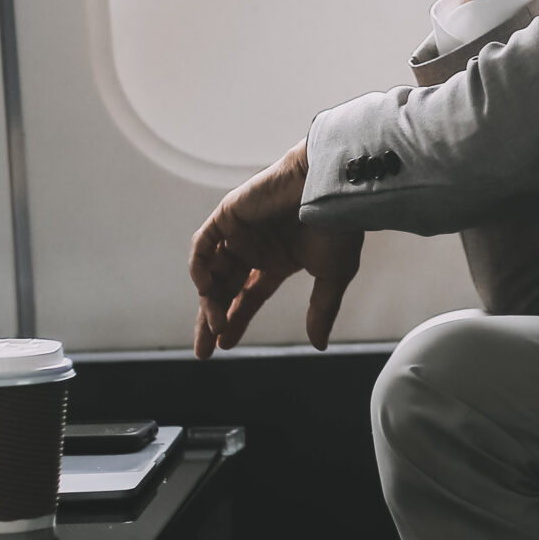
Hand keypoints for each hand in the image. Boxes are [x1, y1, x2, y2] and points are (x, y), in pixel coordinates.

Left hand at [189, 141, 363, 355]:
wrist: (334, 189)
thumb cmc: (338, 227)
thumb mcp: (331, 276)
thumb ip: (321, 311)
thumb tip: (318, 345)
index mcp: (276, 261)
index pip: (247, 297)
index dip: (234, 321)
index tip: (223, 347)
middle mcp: (254, 247)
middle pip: (224, 289)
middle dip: (212, 319)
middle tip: (204, 350)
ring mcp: (239, 231)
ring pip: (211, 271)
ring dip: (209, 300)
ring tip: (216, 326)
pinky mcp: (228, 214)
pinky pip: (203, 245)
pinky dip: (200, 268)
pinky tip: (207, 290)